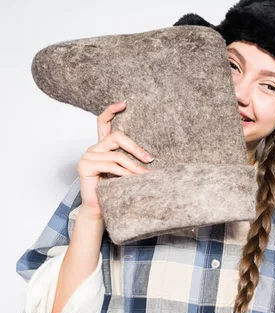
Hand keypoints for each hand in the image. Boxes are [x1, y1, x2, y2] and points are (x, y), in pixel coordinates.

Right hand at [77, 100, 153, 217]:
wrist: (102, 210)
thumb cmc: (116, 190)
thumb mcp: (126, 170)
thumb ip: (131, 158)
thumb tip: (152, 154)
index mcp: (102, 146)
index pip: (103, 121)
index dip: (112, 110)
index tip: (125, 103)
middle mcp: (93, 148)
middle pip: (116, 136)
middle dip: (136, 147)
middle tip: (150, 159)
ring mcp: (87, 156)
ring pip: (117, 155)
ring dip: (134, 166)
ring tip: (146, 175)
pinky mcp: (84, 166)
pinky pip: (111, 166)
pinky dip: (125, 173)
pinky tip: (133, 179)